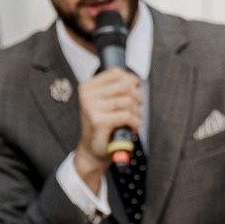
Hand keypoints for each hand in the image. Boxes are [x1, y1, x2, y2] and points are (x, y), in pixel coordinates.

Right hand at [71, 68, 145, 190]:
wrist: (92, 150)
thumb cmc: (101, 126)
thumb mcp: (105, 102)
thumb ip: (117, 88)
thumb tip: (135, 80)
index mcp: (87, 87)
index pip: (115, 73)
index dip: (130, 80)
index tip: (135, 89)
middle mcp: (87, 95)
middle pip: (125, 86)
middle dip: (137, 97)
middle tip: (135, 109)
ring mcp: (92, 108)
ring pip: (129, 102)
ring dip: (137, 113)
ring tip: (133, 121)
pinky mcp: (100, 121)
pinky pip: (128, 116)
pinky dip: (135, 123)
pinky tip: (131, 128)